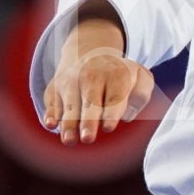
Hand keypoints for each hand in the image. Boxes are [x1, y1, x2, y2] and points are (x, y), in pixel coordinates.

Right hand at [41, 18, 155, 145]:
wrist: (90, 54)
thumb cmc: (121, 76)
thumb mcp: (140, 77)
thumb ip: (142, 94)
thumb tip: (127, 115)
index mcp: (116, 75)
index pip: (114, 97)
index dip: (111, 113)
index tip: (109, 127)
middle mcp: (91, 77)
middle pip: (90, 102)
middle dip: (88, 121)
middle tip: (88, 138)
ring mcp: (70, 82)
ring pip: (69, 105)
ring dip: (69, 124)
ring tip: (70, 140)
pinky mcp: (55, 89)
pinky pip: (51, 103)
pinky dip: (51, 114)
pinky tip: (51, 124)